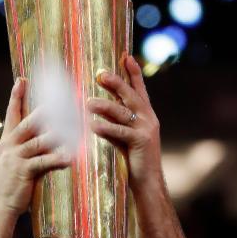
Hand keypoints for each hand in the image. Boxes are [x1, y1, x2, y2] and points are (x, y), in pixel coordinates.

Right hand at [0, 78, 71, 214]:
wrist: (0, 206)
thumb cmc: (11, 185)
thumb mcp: (12, 162)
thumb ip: (23, 147)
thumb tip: (42, 135)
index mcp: (5, 142)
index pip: (11, 114)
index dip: (16, 96)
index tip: (22, 79)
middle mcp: (8, 146)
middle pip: (27, 122)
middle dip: (44, 110)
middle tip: (59, 97)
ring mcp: (15, 158)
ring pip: (38, 140)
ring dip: (57, 132)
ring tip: (72, 124)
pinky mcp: (23, 171)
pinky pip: (44, 161)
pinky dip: (58, 158)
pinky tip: (70, 156)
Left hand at [88, 54, 162, 192]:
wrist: (148, 180)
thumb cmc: (135, 159)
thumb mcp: (125, 136)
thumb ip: (115, 121)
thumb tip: (98, 108)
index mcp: (146, 114)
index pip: (139, 88)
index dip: (133, 72)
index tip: (125, 56)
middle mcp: (148, 118)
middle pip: (130, 94)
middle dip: (116, 82)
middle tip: (100, 74)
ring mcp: (146, 129)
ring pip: (122, 112)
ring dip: (104, 106)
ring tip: (88, 103)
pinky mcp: (141, 141)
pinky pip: (120, 131)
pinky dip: (105, 127)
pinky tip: (93, 125)